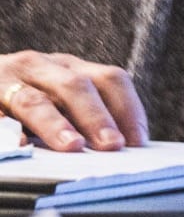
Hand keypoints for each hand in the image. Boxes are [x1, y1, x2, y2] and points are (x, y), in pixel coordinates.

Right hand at [0, 52, 147, 151]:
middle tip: (113, 145)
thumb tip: (119, 150)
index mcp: (68, 67)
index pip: (109, 80)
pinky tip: (22, 145)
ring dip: (56, 124)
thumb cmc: (21, 95)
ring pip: (35, 100)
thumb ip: (81, 116)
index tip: (138, 141)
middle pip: (75, 87)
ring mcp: (7, 80)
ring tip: (73, 146)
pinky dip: (9, 130)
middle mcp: (41, 67)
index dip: (128, 108)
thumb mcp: (55, 97)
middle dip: (97, 117)